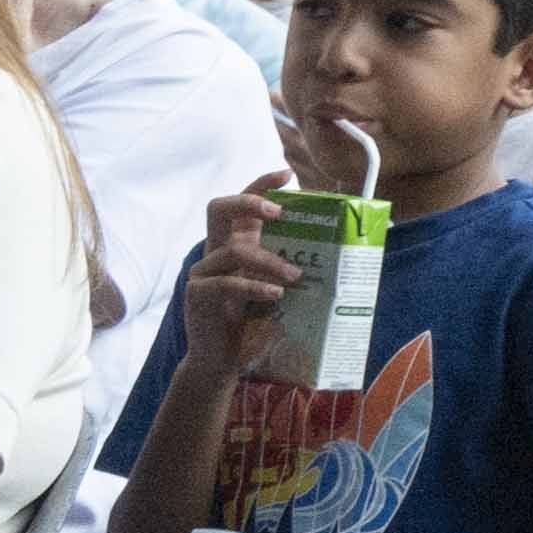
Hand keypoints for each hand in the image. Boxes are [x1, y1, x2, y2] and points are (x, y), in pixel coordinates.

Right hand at [176, 168, 309, 358]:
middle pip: (219, 207)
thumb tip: (335, 251)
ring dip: (270, 260)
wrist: (222, 359)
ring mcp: (202, 271)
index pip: (240, 204)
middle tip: (280, 212)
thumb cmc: (252, 320)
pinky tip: (276, 294)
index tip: (286, 173)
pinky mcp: (197, 294)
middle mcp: (215, 251)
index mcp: (233, 243)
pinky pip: (227, 282)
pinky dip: (255, 286)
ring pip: (234, 250)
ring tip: (297, 274)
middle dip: (250, 201)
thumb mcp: (272, 286)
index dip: (260, 184)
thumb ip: (287, 264)